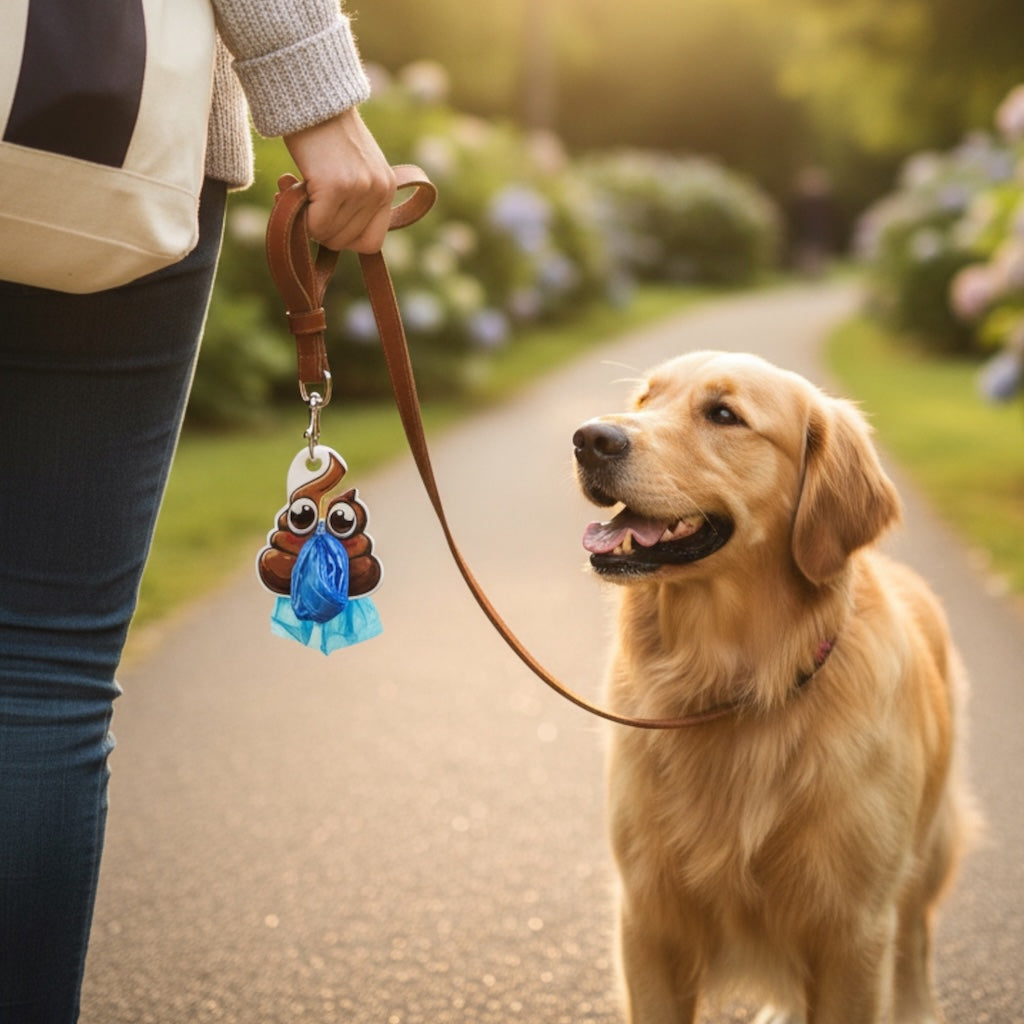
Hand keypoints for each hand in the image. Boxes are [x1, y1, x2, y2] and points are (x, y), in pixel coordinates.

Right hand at [283, 107, 396, 252]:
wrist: (312, 96)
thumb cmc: (326, 133)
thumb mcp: (355, 168)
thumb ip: (354, 201)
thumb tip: (329, 235)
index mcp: (386, 190)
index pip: (370, 243)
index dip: (343, 238)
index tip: (325, 220)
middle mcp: (379, 191)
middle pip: (345, 242)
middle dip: (320, 228)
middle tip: (303, 200)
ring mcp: (360, 190)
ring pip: (328, 235)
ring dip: (305, 218)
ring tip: (296, 186)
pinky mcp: (336, 186)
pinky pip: (314, 225)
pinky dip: (296, 213)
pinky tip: (288, 185)